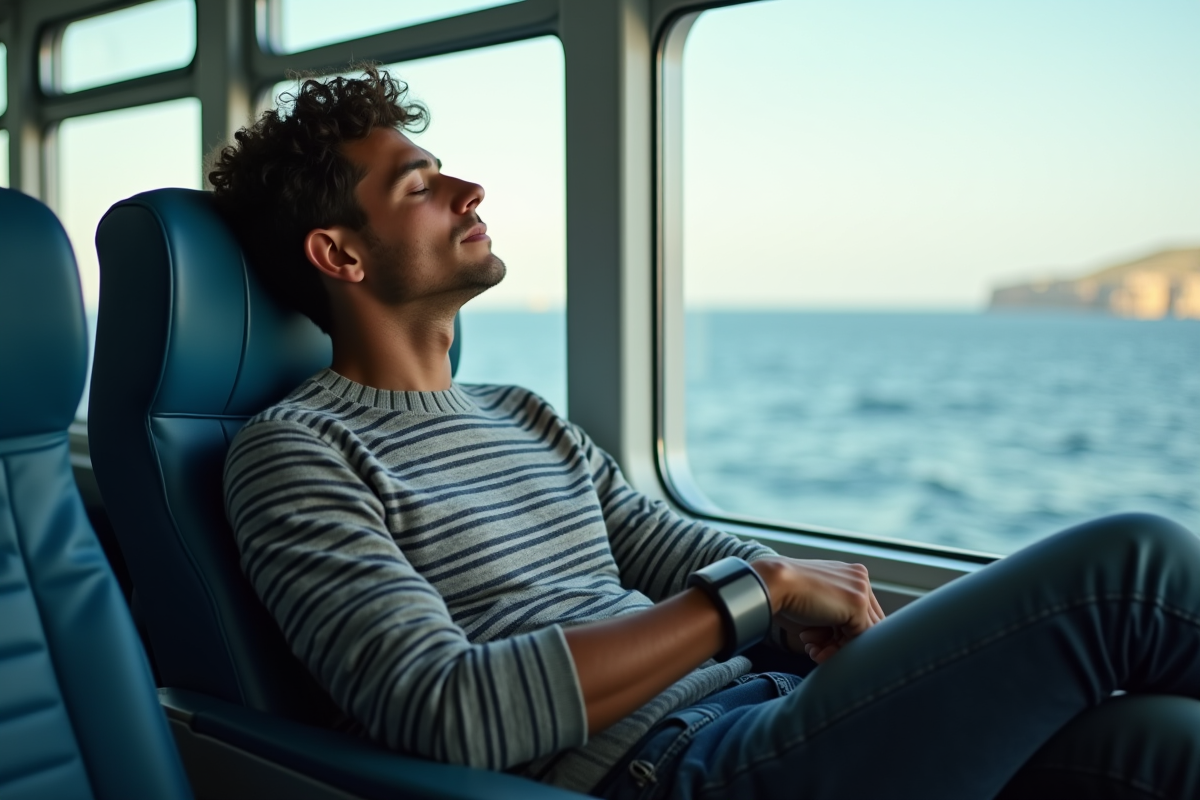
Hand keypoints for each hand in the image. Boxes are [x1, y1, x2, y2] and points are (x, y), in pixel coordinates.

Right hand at [754, 557, 885, 663]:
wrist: (773, 582)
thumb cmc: (786, 594)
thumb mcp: (817, 603)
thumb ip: (835, 616)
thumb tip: (844, 641)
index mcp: (849, 574)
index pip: (859, 613)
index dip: (841, 634)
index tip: (818, 643)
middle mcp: (859, 578)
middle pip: (864, 624)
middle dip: (838, 643)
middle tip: (816, 651)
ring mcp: (860, 590)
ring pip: (863, 633)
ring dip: (835, 649)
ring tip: (814, 652)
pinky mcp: (858, 603)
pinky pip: (859, 638)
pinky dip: (837, 651)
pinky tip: (815, 651)